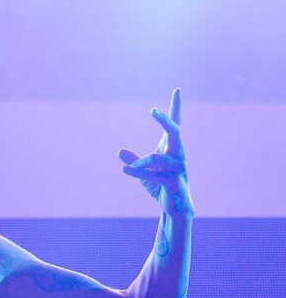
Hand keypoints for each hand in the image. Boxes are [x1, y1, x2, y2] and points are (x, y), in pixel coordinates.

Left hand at [118, 88, 192, 215]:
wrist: (175, 206)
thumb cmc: (161, 185)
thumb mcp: (144, 173)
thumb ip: (134, 162)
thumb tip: (119, 151)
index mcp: (172, 149)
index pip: (175, 124)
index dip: (176, 108)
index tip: (177, 90)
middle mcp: (178, 155)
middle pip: (175, 132)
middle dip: (165, 121)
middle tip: (153, 111)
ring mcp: (178, 168)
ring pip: (156, 157)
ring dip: (139, 162)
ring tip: (127, 168)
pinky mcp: (173, 182)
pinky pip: (154, 174)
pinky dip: (137, 172)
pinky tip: (125, 169)